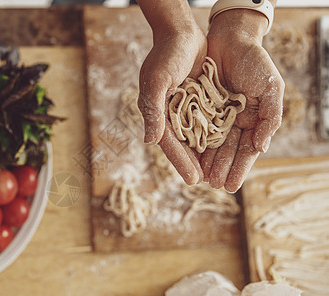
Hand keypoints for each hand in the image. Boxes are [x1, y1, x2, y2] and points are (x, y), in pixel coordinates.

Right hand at [138, 21, 206, 184]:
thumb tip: (150, 142)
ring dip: (206, 155)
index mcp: (157, 114)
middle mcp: (170, 115)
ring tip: (218, 173)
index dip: (181, 161)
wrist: (181, 33)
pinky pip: (207, 123)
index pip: (169, 143)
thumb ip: (153, 110)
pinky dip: (215, 137)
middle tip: (209, 183)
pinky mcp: (200, 102)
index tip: (193, 179)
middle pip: (183, 145)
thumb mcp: (157, 80)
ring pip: (197, 137)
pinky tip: (225, 149)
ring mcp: (185, 109)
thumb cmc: (166, 55)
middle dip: (194, 164)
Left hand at [201, 9, 284, 191]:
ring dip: (206, 161)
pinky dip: (192, 142)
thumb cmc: (254, 61)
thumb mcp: (270, 87)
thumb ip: (270, 116)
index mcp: (252, 120)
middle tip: (213, 185)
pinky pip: (194, 127)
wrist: (230, 39)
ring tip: (200, 177)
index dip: (239, 168)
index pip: (246, 150)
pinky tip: (188, 155)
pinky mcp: (198, 106)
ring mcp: (215, 115)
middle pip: (226, 150)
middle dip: (221, 168)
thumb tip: (262, 147)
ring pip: (210, 143)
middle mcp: (233, 121)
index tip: (231, 186)